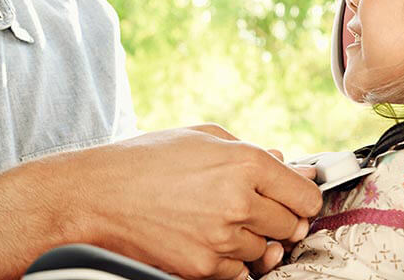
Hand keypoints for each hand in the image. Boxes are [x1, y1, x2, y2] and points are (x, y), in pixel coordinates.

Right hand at [70, 125, 321, 279]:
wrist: (97, 195)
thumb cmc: (145, 159)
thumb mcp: (201, 137)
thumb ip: (251, 150)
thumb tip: (291, 167)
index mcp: (245, 162)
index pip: (306, 195)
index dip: (301, 198)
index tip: (292, 200)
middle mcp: (239, 201)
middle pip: (290, 226)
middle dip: (277, 220)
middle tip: (253, 211)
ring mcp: (222, 238)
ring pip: (264, 252)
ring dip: (250, 241)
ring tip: (218, 222)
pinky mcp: (203, 267)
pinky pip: (238, 272)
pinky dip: (228, 261)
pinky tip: (205, 240)